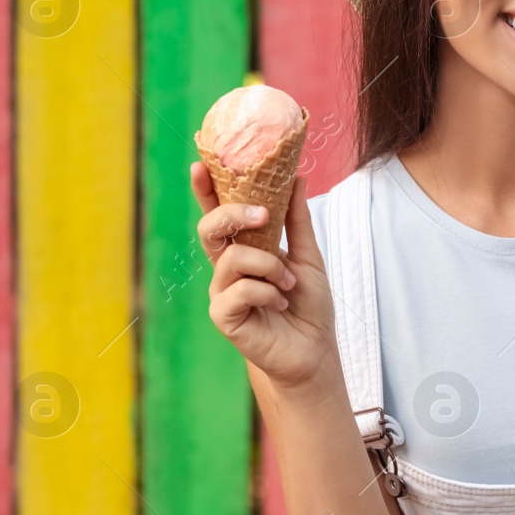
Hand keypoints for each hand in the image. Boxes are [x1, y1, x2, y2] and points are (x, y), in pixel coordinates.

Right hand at [190, 161, 336, 390]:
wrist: (314, 350)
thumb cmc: (307, 305)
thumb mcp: (307, 255)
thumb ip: (296, 219)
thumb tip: (296, 176)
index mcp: (242, 249)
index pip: (218, 214)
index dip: (205, 190)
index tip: (200, 165)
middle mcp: (226, 268)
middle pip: (209, 228)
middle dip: (232, 214)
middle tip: (263, 216)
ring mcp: (221, 291)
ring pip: (233, 258)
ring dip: (270, 266)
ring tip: (289, 284)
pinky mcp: (223, 316)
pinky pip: (239, 290)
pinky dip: (267, 292)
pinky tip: (280, 304)